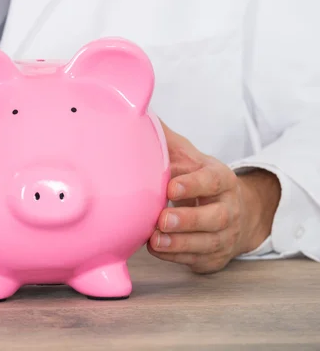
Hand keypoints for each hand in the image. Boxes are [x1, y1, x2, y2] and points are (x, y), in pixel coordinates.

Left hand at [146, 121, 280, 272]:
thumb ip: (168, 143)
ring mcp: (224, 236)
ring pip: (206, 244)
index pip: (212, 181)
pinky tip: (156, 249)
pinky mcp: (213, 257)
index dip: (193, 185)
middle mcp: (228, 210)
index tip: (171, 187)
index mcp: (222, 180)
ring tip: (154, 240)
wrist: (237, 213)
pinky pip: (195, 260)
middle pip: (215, 217)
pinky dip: (174, 256)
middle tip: (162, 219)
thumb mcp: (191, 159)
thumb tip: (138, 116)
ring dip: (179, 243)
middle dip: (188, 220)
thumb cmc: (201, 181)